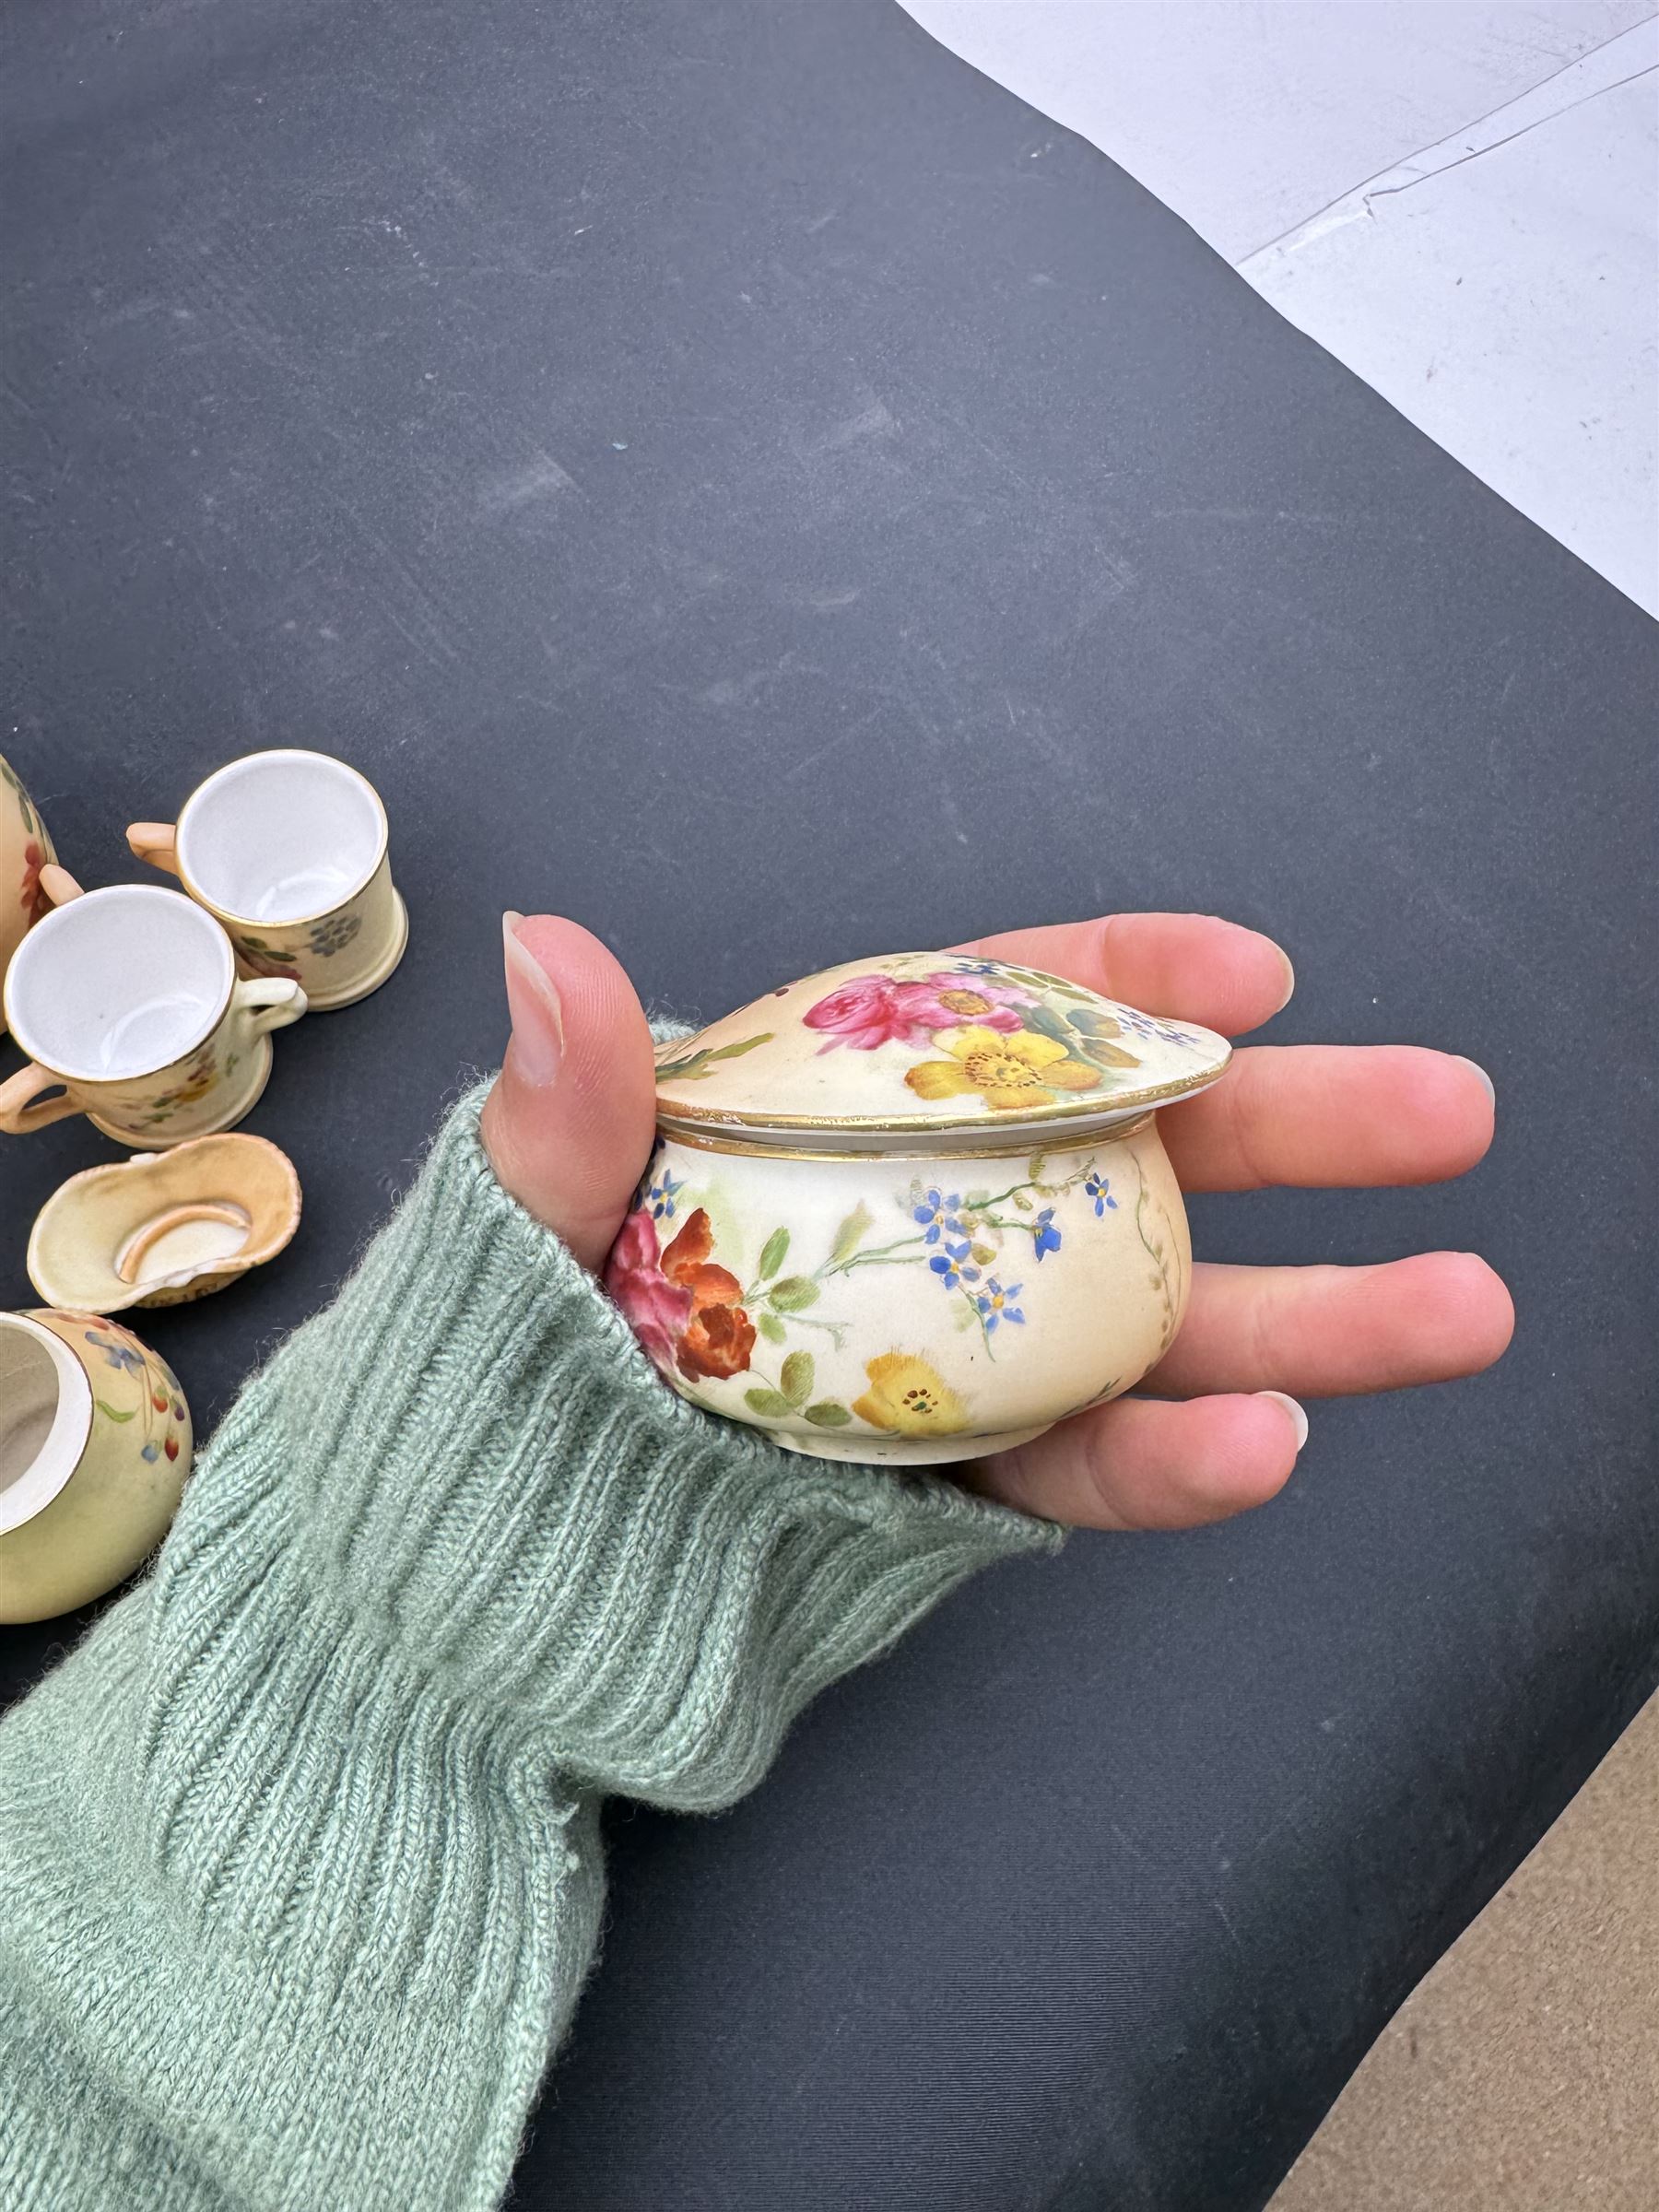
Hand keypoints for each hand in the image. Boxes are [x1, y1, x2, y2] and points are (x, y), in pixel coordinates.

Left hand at [480, 912, 1511, 1529]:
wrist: (494, 1553)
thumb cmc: (512, 1352)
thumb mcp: (528, 1217)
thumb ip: (572, 1108)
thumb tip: (554, 952)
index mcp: (850, 1117)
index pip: (1010, 1021)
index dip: (1138, 986)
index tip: (1250, 972)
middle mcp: (938, 1222)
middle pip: (1142, 1159)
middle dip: (1302, 1131)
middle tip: (1448, 1109)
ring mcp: (967, 1355)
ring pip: (1164, 1324)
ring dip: (1318, 1321)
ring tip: (1458, 1307)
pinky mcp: (966, 1485)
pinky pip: (1085, 1466)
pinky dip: (1172, 1463)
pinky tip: (1264, 1444)